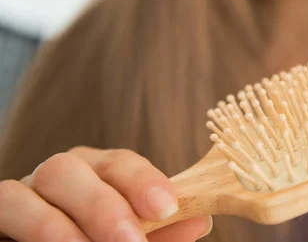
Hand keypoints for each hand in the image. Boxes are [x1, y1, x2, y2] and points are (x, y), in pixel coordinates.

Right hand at [0, 147, 211, 241]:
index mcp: (97, 173)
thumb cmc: (101, 240)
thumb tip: (200, 220)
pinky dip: (31, 231)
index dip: (143, 180)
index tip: (167, 206)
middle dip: (101, 204)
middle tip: (132, 241)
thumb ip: (163, 232)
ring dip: (58, 225)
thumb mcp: (137, 239)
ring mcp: (23, 194)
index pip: (119, 162)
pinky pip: (3, 207)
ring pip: (28, 187)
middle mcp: (59, 177)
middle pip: (69, 166)